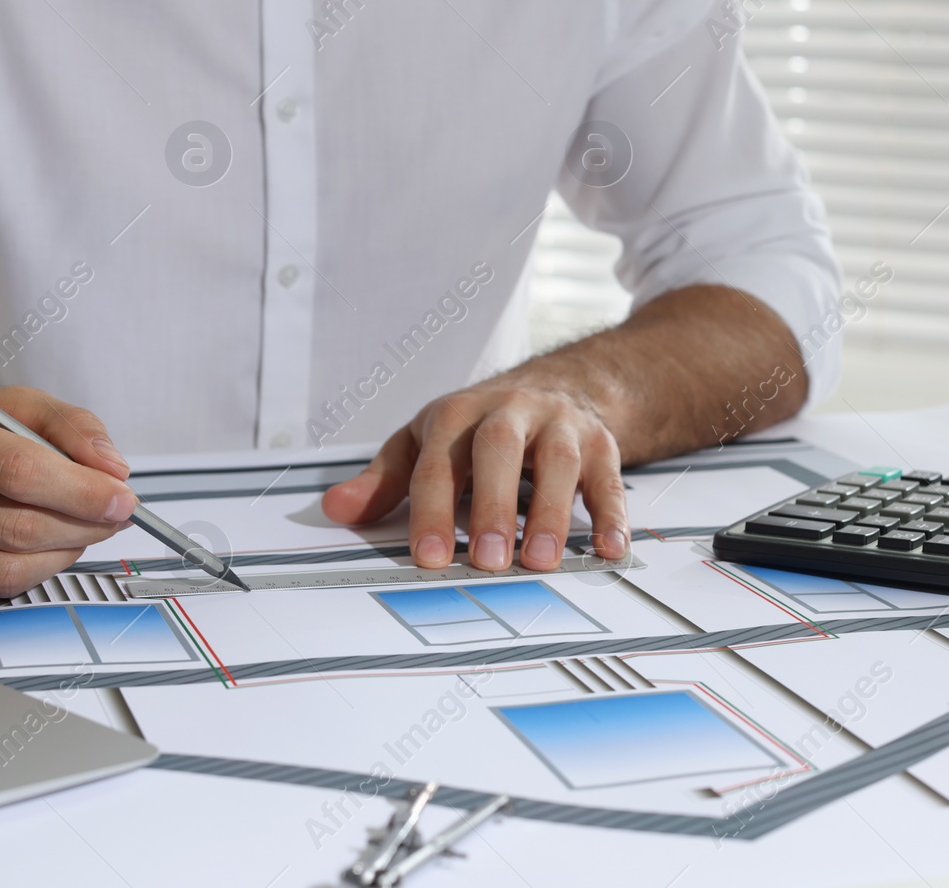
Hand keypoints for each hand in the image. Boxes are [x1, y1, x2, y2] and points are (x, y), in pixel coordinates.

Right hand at [0, 387, 137, 602]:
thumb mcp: (10, 404)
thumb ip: (69, 425)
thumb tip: (111, 469)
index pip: (17, 470)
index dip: (80, 491)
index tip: (121, 498)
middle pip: (17, 528)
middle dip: (83, 526)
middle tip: (113, 516)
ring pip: (6, 571)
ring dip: (63, 555)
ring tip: (82, 531)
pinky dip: (32, 573)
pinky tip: (41, 548)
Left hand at [320, 377, 630, 571]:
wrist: (557, 387)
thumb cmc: (480, 427)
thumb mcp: (425, 442)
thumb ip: (384, 481)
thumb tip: (336, 509)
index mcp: (457, 415)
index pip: (439, 463)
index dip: (432, 510)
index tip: (430, 556)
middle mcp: (510, 413)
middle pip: (500, 450)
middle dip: (494, 506)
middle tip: (489, 561)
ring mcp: (559, 426)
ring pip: (559, 462)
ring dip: (552, 514)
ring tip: (541, 561)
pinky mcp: (600, 444)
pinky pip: (609, 478)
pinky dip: (612, 515)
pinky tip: (609, 550)